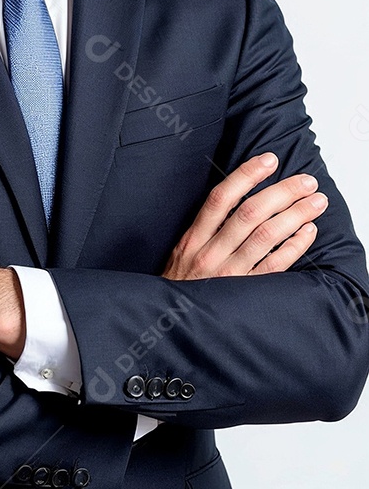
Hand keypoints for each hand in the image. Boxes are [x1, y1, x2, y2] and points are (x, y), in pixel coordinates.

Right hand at [162, 152, 327, 279]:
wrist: (172, 328)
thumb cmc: (180, 287)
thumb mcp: (182, 252)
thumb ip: (205, 228)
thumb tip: (238, 198)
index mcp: (193, 238)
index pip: (221, 198)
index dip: (246, 175)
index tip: (269, 160)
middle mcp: (211, 253)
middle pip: (250, 213)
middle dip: (282, 192)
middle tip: (306, 181)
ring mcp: (229, 274)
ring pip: (266, 236)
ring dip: (295, 215)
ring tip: (316, 202)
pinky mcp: (245, 294)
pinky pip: (275, 266)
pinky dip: (294, 247)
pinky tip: (308, 232)